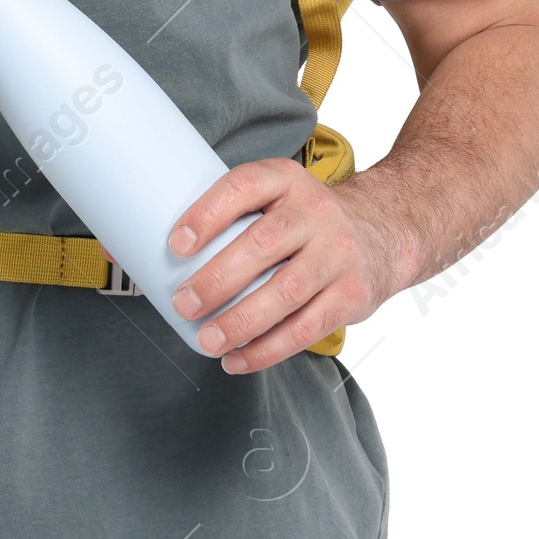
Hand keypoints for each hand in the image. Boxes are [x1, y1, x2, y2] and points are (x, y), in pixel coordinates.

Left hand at [167, 159, 404, 373]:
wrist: (385, 233)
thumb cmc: (307, 219)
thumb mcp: (279, 197)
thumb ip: (233, 216)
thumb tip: (153, 253)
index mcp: (287, 180)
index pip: (244, 186)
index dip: (208, 213)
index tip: (175, 243)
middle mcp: (315, 212)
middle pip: (261, 244)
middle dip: (217, 278)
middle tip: (183, 303)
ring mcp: (338, 254)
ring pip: (284, 292)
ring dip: (240, 321)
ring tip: (207, 339)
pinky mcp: (352, 295)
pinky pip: (305, 328)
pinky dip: (267, 350)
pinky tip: (237, 359)